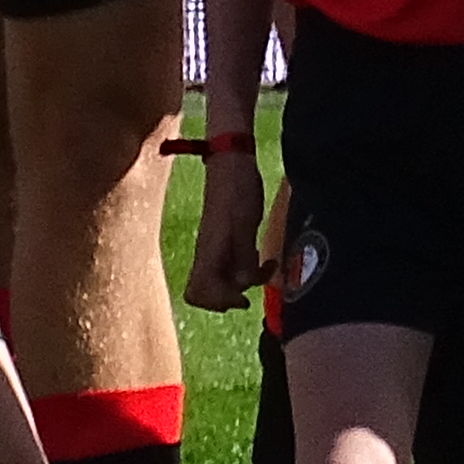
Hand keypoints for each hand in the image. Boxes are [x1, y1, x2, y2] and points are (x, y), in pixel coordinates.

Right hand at [188, 142, 265, 311]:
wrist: (233, 161)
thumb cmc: (238, 188)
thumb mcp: (244, 224)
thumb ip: (242, 258)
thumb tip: (242, 287)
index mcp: (208, 252)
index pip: (196, 293)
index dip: (217, 302)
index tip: (243, 297)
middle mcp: (209, 253)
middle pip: (208, 292)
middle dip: (230, 298)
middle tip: (251, 292)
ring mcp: (218, 247)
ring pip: (225, 281)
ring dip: (245, 283)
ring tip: (266, 270)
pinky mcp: (229, 239)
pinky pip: (236, 266)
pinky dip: (251, 269)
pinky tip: (267, 261)